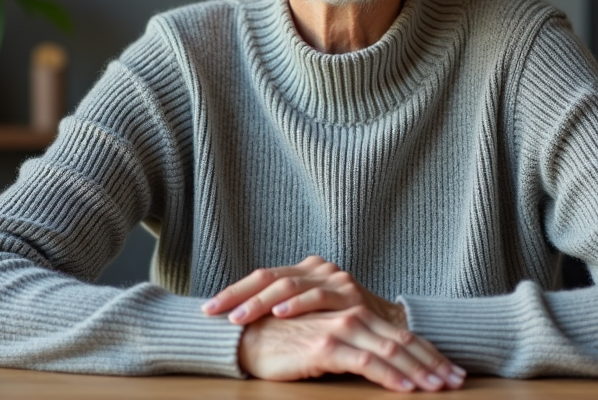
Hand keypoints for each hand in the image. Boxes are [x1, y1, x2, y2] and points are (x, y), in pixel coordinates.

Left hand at [202, 255, 403, 326]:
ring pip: (289, 285)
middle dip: (239, 296)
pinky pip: (318, 297)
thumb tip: (236, 320)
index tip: (207, 309)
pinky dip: (297, 305)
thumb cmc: (340, 326)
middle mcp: (317, 269)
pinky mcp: (350, 294)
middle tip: (215, 312)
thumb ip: (282, 312)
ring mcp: (334, 279)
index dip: (234, 291)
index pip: (262, 277)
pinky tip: (279, 313)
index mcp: (303, 271)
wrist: (390, 328)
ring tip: (239, 317)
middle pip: (270, 277)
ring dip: (261, 302)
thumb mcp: (309, 315)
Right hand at [238, 306, 464, 392]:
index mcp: (357, 314)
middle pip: (404, 342)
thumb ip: (355, 348)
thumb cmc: (286, 343)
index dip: (430, 353)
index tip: (452, 371)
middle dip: (434, 363)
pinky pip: (365, 362)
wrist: (247, 339)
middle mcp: (353, 316)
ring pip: (390, 352)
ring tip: (440, 388)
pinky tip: (406, 389)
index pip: (403, 336)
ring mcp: (340, 329)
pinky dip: (390, 376)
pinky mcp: (325, 346)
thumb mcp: (328, 344)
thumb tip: (385, 369)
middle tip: (458, 382)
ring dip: (419, 372)